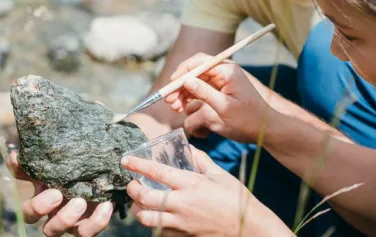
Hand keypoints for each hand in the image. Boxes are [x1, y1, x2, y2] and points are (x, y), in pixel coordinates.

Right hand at [7, 151, 112, 236]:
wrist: (116, 172)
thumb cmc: (92, 159)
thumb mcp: (78, 149)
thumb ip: (62, 143)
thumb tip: (40, 132)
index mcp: (43, 181)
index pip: (20, 173)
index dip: (17, 167)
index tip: (20, 156)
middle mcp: (49, 204)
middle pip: (29, 214)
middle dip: (39, 206)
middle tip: (56, 193)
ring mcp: (66, 219)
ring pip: (52, 230)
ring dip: (64, 218)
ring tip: (81, 202)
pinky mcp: (86, 227)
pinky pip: (86, 232)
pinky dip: (96, 221)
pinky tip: (106, 205)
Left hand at [122, 147, 289, 236]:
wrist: (250, 228)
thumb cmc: (237, 199)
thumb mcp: (220, 175)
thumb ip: (201, 160)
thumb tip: (188, 148)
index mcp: (191, 184)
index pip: (156, 172)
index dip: (137, 165)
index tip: (126, 160)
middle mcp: (182, 203)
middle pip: (145, 197)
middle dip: (132, 190)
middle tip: (132, 185)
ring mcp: (181, 223)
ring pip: (146, 218)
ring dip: (139, 209)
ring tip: (139, 203)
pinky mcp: (183, 236)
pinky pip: (160, 231)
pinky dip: (154, 224)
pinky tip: (157, 217)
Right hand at [166, 53, 274, 143]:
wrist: (265, 127)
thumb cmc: (249, 118)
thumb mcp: (225, 107)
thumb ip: (204, 93)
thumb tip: (186, 81)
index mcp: (227, 71)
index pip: (199, 63)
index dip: (182, 72)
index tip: (171, 85)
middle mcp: (223, 71)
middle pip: (194, 70)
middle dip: (180, 84)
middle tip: (169, 100)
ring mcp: (221, 79)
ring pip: (195, 80)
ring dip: (182, 92)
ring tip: (174, 107)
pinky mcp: (220, 89)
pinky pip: (199, 88)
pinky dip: (189, 96)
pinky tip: (182, 107)